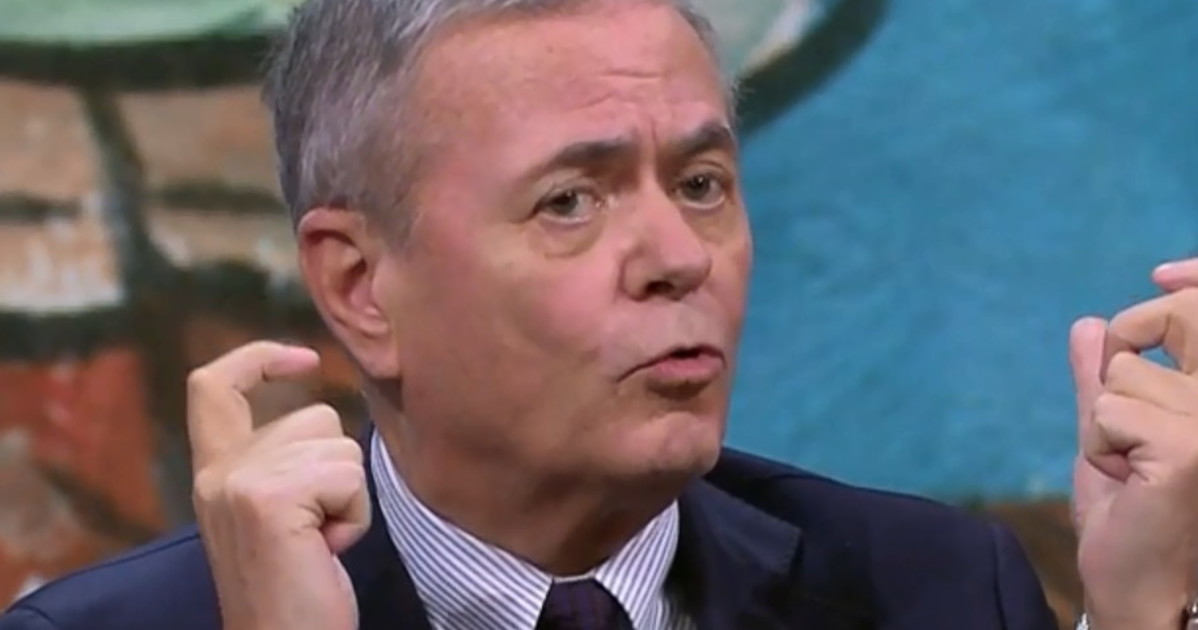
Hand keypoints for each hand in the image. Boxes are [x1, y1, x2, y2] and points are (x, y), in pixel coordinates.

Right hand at [188, 341, 368, 629]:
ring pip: (340, 445)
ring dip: (348, 495)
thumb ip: (281, 464)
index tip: (305, 359)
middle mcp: (217, 472)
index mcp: (213, 473)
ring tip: (318, 542)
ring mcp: (239, 483)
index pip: (213, 385)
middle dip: (339, 469)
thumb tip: (323, 417)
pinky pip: (349, 476)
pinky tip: (325, 551)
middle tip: (314, 531)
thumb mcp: (276, 514)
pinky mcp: (269, 499)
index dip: (258, 357)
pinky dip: (355, 515)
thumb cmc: (295, 590)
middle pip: (317, 416)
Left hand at [1071, 271, 1197, 629]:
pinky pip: (1109, 410)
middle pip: (1161, 325)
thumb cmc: (1129, 511)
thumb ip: (1102, 378)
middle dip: (1120, 370)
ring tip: (1132, 469)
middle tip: (1126, 435)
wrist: (1133, 579)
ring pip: (1120, 376)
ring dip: (1106, 425)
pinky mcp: (1191, 445)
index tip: (1163, 272)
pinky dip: (1101, 446)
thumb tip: (1088, 325)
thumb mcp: (1110, 433)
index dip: (1192, 281)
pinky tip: (1129, 481)